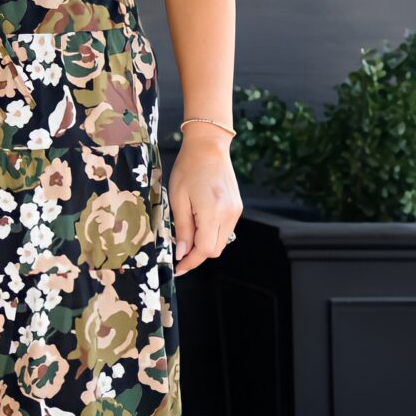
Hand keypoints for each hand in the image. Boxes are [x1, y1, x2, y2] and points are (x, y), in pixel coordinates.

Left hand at [169, 124, 240, 272]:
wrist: (208, 147)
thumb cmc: (188, 168)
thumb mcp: (178, 199)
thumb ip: (182, 228)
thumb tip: (182, 253)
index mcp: (212, 212)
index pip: (204, 250)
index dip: (191, 262)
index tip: (178, 268)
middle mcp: (228, 214)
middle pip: (215, 250)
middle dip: (197, 255)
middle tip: (180, 251)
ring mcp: (235, 211)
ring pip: (221, 241)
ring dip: (205, 244)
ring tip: (188, 233)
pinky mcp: (237, 207)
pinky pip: (225, 230)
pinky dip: (212, 233)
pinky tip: (199, 223)